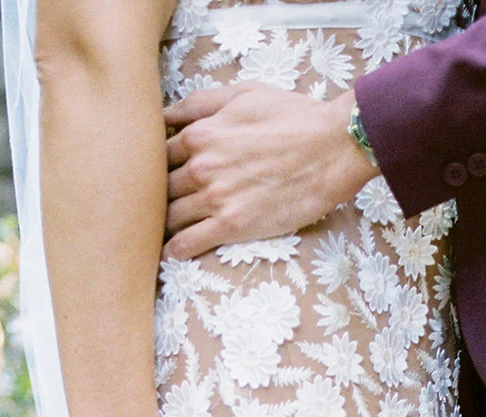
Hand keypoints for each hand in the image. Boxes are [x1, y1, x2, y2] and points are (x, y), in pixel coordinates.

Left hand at [165, 85, 376, 259]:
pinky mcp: (231, 225)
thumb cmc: (292, 117)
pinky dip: (175, 250)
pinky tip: (170, 253)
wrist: (330, 147)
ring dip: (163, 225)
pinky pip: (188, 243)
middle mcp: (200, 166)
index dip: (158, 165)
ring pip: (171, 217)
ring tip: (160, 232)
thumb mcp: (243, 95)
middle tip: (155, 208)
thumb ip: (201, 103)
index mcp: (200, 134)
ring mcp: (214, 198)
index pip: (160, 154)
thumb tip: (167, 114)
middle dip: (157, 197)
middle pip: (161, 187)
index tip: (160, 176)